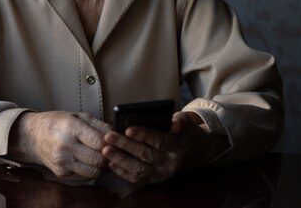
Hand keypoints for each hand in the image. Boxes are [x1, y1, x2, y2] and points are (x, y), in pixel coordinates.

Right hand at [8, 111, 111, 178]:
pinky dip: (92, 171)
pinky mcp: (61, 173)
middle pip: (98, 159)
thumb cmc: (56, 123)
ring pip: (93, 172)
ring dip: (102, 167)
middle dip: (109, 156)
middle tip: (113, 152)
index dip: (111, 143)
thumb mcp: (77, 115)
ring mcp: (62, 162)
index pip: (98, 142)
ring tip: (104, 158)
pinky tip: (92, 162)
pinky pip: (84, 176)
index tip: (115, 142)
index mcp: (70, 127)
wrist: (32, 136)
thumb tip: (116, 135)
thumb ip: (98, 125)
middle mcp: (65, 146)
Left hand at [102, 111, 228, 183]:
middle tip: (109, 137)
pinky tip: (110, 163)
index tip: (128, 129)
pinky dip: (123, 172)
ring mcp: (161, 174)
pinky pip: (137, 179)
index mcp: (178, 147)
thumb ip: (179, 121)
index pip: (159, 141)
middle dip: (125, 145)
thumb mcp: (186, 122)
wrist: (195, 152)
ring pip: (139, 169)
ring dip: (121, 160)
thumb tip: (173, 123)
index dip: (143, 135)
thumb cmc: (185, 132)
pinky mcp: (154, 179)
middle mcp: (169, 163)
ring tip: (105, 150)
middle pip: (145, 155)